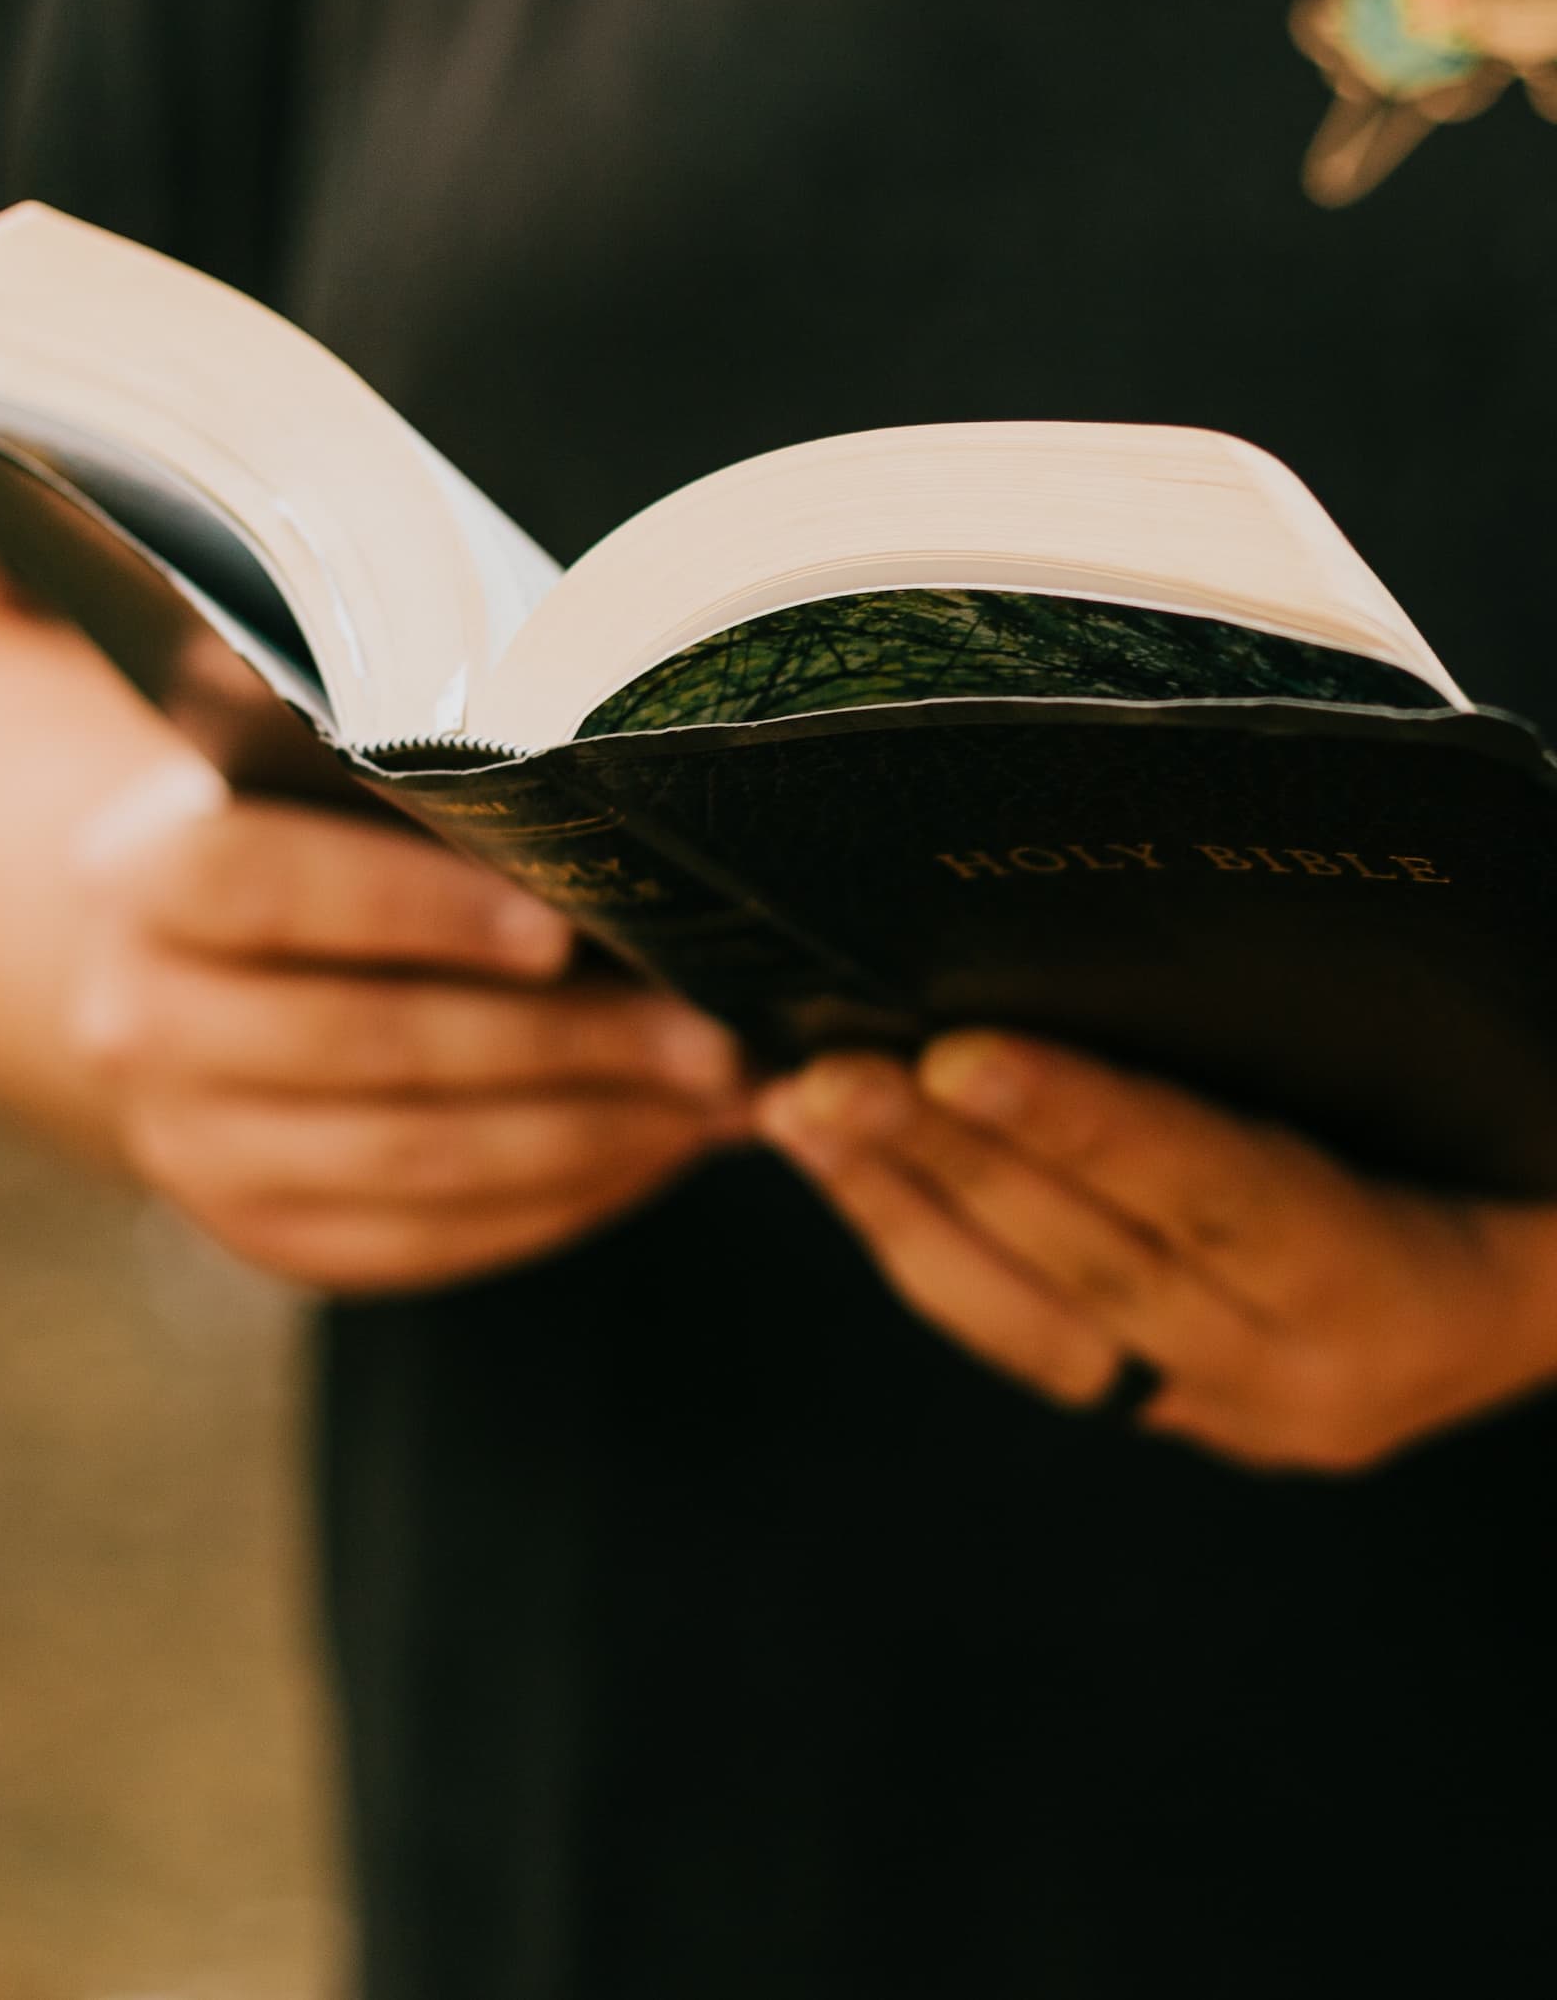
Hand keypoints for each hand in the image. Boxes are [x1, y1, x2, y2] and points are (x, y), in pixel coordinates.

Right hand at [69, 763, 745, 1292]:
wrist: (174, 975)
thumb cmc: (296, 849)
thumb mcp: (312, 800)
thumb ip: (417, 814)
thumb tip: (618, 860)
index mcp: (149, 881)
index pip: (270, 887)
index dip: (415, 907)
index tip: (559, 927)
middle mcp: (144, 1023)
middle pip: (367, 1040)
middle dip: (562, 1043)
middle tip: (707, 1038)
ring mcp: (192, 1148)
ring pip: (408, 1157)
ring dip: (582, 1135)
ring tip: (704, 1103)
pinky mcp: (258, 1235)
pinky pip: (420, 1241)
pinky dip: (549, 1204)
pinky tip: (642, 1156)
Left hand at [757, 1032, 1556, 1471]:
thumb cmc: (1530, 1127)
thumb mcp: (1511, 1073)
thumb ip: (1388, 1005)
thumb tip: (1281, 874)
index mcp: (1411, 1292)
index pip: (1230, 1197)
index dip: (1092, 1126)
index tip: (960, 1058)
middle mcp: (1311, 1379)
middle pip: (1101, 1262)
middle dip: (949, 1161)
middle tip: (826, 1069)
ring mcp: (1237, 1408)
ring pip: (1037, 1320)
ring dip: (905, 1208)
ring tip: (799, 1108)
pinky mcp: (1176, 1409)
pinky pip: (1029, 1338)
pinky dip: (928, 1248)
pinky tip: (845, 1168)